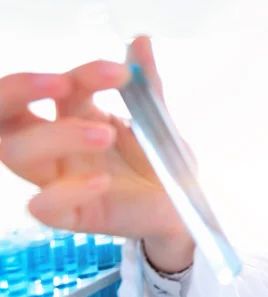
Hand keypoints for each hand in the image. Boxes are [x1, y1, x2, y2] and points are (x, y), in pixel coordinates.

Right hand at [0, 36, 193, 271]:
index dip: (81, 74)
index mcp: (76, 118)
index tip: (120, 73)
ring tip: (105, 134)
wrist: (180, 207)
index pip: (58, 87)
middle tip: (62, 84)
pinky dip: (66, 191)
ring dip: (56, 136)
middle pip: (5, 117)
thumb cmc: (161, 164)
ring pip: (18, 156)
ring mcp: (61, 181)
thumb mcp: (159, 123)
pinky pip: (43, 208)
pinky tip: (101, 181)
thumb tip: (142, 39)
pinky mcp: (73, 216)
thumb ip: (148, 86)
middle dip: (19, 91)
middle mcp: (58, 148)